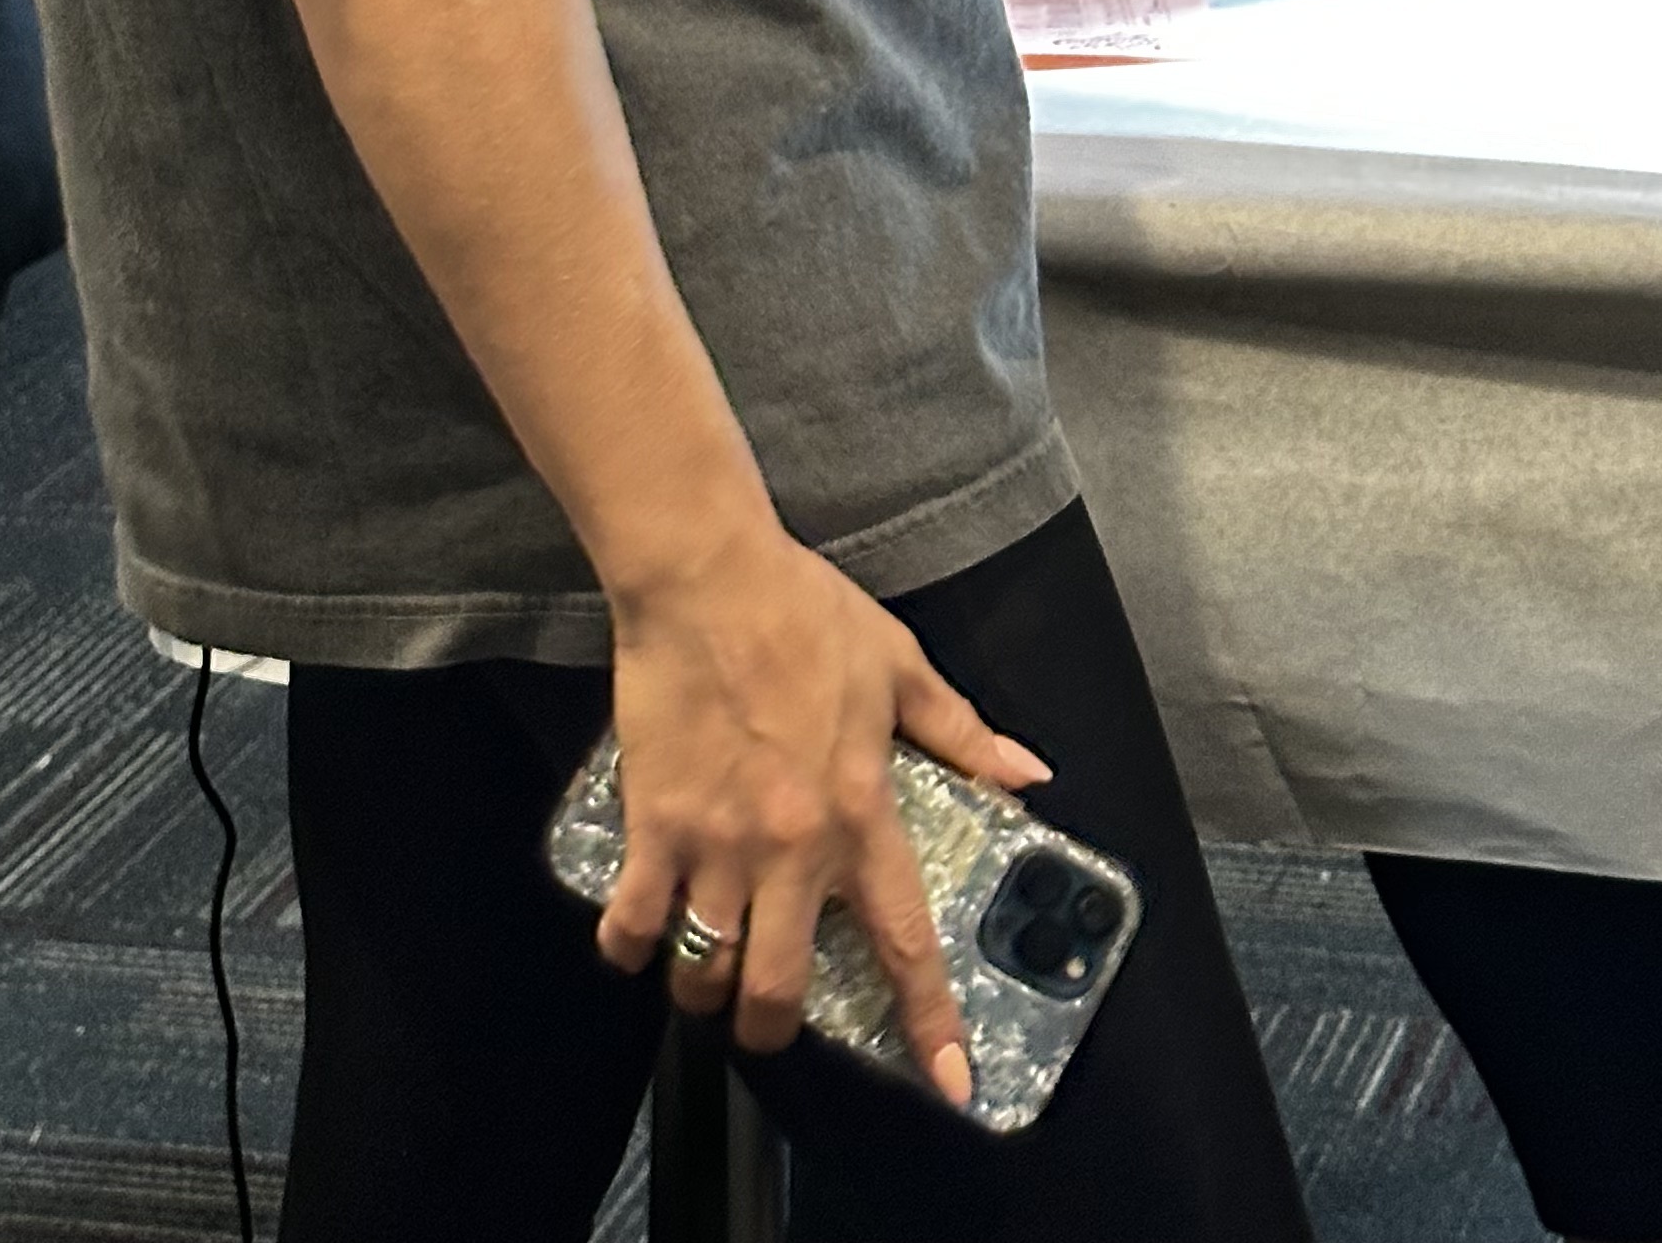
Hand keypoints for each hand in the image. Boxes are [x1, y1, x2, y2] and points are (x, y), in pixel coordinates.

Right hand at [594, 518, 1052, 1101]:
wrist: (706, 575)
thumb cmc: (808, 613)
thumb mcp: (900, 666)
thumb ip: (961, 732)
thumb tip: (1030, 776)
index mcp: (861, 812)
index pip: (905, 940)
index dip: (930, 1022)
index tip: (954, 1087)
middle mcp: (792, 847)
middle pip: (777, 992)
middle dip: (770, 1027)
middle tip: (767, 1015)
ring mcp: (716, 843)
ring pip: (705, 973)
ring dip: (704, 991)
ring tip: (705, 972)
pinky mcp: (652, 825)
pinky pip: (632, 926)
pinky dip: (631, 947)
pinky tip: (639, 936)